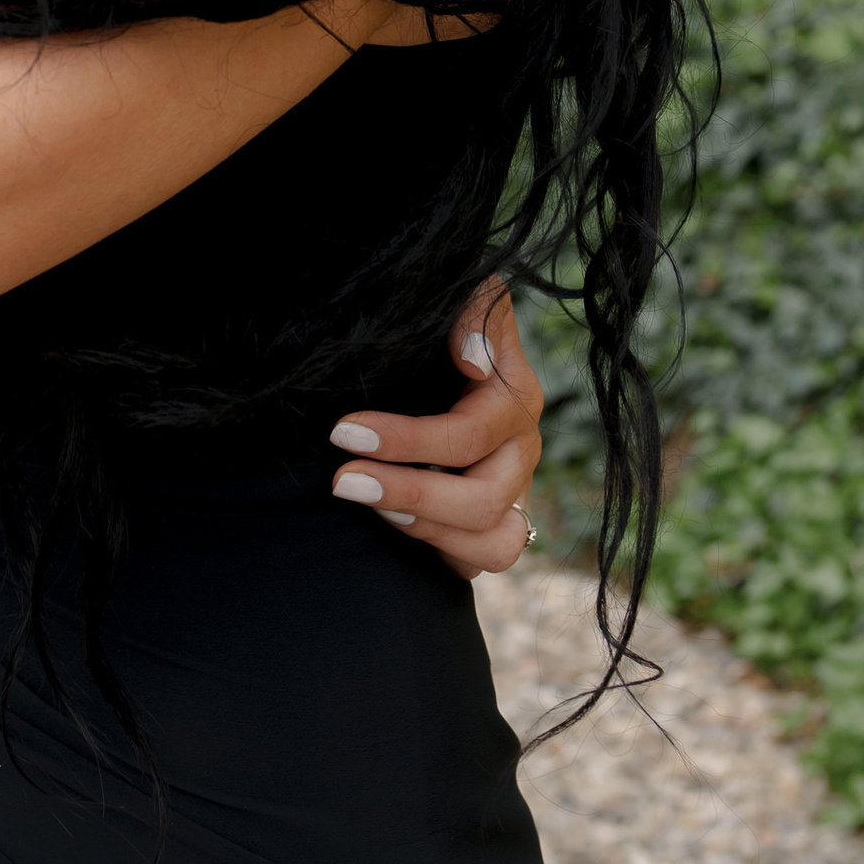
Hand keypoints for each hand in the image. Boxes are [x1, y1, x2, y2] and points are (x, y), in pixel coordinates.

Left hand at [327, 282, 544, 580]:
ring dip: (427, 528)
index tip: (342, 431)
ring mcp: (515, 491)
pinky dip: (444, 552)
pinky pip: (486, 562)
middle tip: (342, 479)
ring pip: (496, 543)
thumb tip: (472, 358)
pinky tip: (394, 524)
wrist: (436, 357)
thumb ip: (471, 311)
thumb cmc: (437, 328)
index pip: (468, 435)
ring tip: (368, 501)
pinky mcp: (496, 523)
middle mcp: (521, 449)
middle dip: (407, 491)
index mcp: (513, 396)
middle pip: (483, 498)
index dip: (405, 439)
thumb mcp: (457, 302)